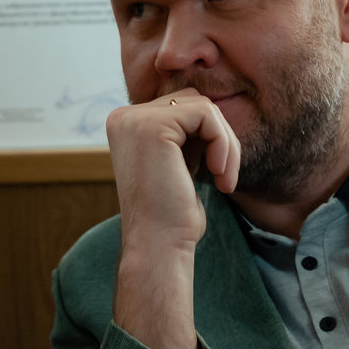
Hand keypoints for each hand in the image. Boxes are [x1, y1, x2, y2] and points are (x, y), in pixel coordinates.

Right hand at [103, 89, 241, 348]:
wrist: (158, 246)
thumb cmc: (171, 216)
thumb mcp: (177, 164)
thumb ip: (184, 134)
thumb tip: (211, 109)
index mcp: (126, 125)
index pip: (181, 108)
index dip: (206, 138)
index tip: (211, 173)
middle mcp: (123, 117)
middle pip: (193, 102)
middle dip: (218, 137)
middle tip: (223, 175)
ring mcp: (134, 120)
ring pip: (204, 106)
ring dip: (225, 142)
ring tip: (224, 176)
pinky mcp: (153, 126)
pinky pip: (207, 115)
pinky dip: (224, 143)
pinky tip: (219, 174)